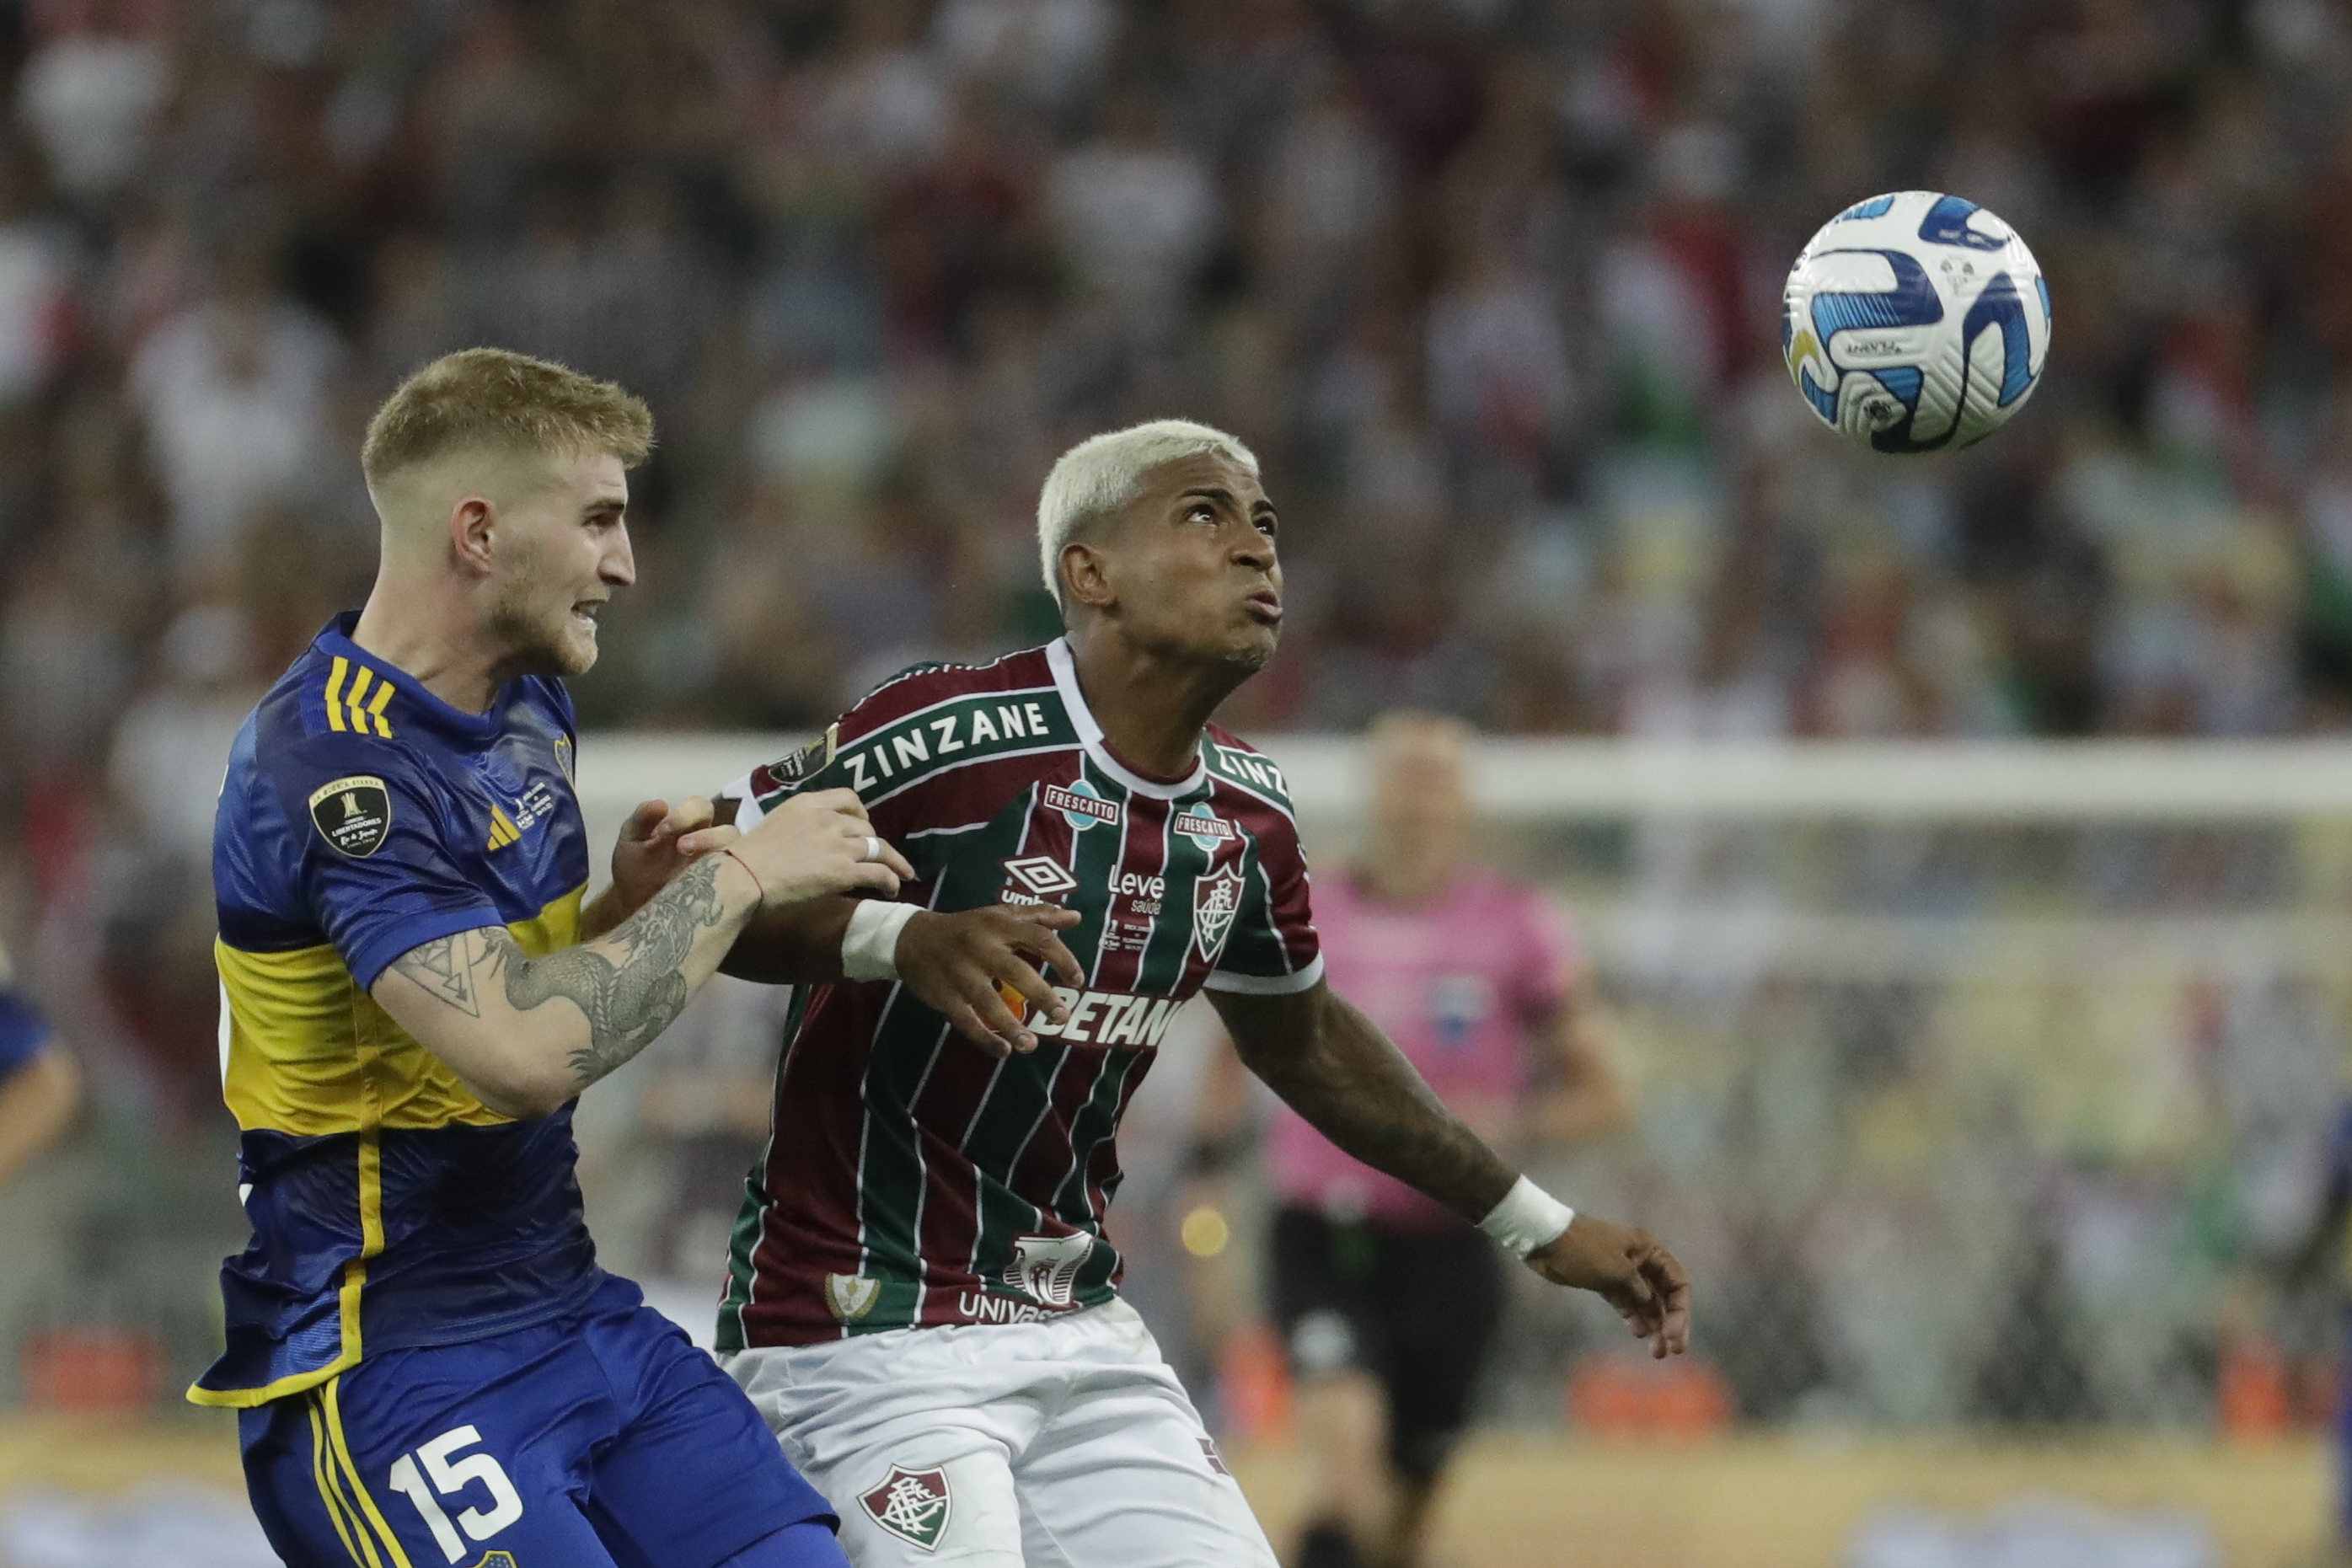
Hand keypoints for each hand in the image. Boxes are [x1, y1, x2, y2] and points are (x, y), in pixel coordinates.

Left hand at [608, 796, 736, 920]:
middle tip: (681, 849)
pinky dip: (728, 879)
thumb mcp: (631, 841)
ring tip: (694, 869)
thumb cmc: (635, 871)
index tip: (662, 831)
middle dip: (707, 837)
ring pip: (739, 855)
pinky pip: (738, 882)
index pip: (701, 807)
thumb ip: (642, 819)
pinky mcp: (724, 891)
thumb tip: (661, 803)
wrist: (633, 908)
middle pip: (728, 830)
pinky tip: (705, 884)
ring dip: (720, 859)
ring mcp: (720, 868)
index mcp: (690, 825)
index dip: (686, 814)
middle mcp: (711, 843)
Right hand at [730, 789, 915, 907]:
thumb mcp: (774, 824)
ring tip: (901, 874)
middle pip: (866, 827)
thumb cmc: (748, 857)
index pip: (848, 798)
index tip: (864, 825)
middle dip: (874, 842)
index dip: (861, 813)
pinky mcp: (843, 871)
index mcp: (808, 803)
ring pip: (879, 848)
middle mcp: (828, 818)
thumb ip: (798, 824)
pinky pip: (879, 872)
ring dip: (893, 862)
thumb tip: (807, 839)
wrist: (742, 877)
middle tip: (876, 856)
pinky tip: (892, 889)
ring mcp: (838, 844)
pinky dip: (891, 880)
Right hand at [896, 903, 1082, 1057]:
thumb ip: (1039, 916)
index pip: (1038, 938)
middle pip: (1016, 971)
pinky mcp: (945, 996)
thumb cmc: (967, 928)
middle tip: (1062, 1016)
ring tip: (1032, 1045)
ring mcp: (961, 974)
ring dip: (1011, 1026)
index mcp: (999, 926)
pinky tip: (1004, 1051)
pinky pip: (966, 1021)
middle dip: (1041, 995)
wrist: (913, 939)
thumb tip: (1076, 917)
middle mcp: (981, 948)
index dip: (1062, 958)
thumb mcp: (1000, 915)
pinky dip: (984, 1038)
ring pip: (988, 1002)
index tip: (1078, 981)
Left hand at [1525, 1213, 1691, 1359]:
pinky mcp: (1606, 1283)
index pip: (1677, 1283)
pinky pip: (1627, 1304)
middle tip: (1673, 1350)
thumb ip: (1639, 1290)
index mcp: (1650, 1249)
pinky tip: (1639, 1333)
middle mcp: (1641, 1261)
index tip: (1675, 1334)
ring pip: (1646, 1303)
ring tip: (1657, 1352)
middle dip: (1670, 1322)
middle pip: (1664, 1296)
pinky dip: (1634, 1318)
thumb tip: (1650, 1305)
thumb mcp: (1618, 1271)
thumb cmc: (1584, 1251)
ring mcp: (1623, 1273)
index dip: (1680, 1310)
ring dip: (1653, 1325)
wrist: (1546, 1241)